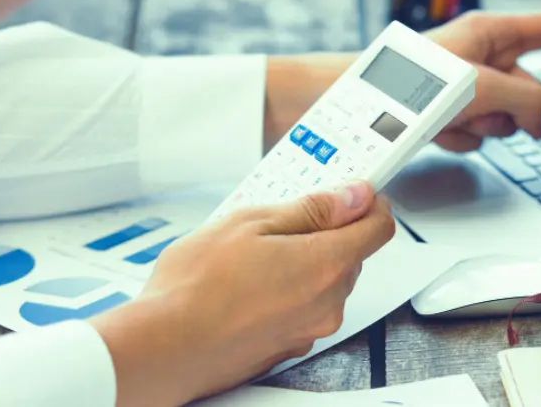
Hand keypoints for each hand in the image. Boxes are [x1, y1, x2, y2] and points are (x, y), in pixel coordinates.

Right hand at [90, 182, 394, 406]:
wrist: (161, 349)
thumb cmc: (196, 288)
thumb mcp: (252, 223)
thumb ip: (312, 209)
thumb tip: (352, 197)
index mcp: (327, 265)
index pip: (379, 227)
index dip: (368, 203)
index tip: (353, 192)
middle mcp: (328, 302)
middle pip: (351, 254)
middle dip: (327, 231)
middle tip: (283, 218)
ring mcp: (309, 329)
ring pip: (326, 281)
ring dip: (305, 261)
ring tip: (255, 252)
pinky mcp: (289, 346)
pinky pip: (304, 307)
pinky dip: (289, 291)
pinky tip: (250, 282)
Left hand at [425, 10, 540, 150]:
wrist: (361, 109)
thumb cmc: (411, 81)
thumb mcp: (484, 85)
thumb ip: (529, 98)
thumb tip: (540, 118)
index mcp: (492, 33)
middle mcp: (482, 56)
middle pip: (531, 88)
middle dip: (516, 109)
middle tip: (482, 109)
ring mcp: (467, 86)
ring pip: (505, 118)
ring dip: (483, 126)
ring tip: (450, 117)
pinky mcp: (449, 111)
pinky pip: (477, 133)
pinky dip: (460, 138)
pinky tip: (435, 131)